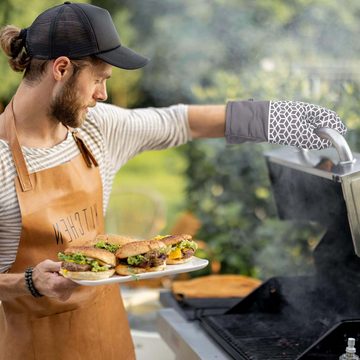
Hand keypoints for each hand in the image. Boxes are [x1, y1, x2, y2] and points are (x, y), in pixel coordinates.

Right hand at [31, 260, 78, 300]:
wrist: (33, 284)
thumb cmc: (40, 273)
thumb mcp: (47, 265)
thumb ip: (59, 265)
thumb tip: (71, 264)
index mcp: (56, 284)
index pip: (74, 279)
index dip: (81, 272)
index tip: (85, 266)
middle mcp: (60, 292)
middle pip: (77, 282)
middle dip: (78, 274)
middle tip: (74, 267)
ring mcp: (63, 296)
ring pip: (76, 285)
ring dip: (74, 278)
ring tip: (64, 274)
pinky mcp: (64, 297)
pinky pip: (73, 287)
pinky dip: (71, 282)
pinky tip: (63, 279)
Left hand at [225, 100, 346, 148]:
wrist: (248, 122)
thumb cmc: (272, 124)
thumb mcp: (296, 133)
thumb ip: (312, 138)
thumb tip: (324, 143)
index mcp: (306, 110)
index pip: (327, 116)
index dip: (335, 125)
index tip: (340, 134)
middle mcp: (299, 112)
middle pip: (317, 121)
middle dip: (325, 131)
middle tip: (329, 142)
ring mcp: (289, 118)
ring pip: (307, 126)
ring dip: (313, 135)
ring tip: (318, 143)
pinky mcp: (280, 125)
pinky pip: (296, 130)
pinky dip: (302, 136)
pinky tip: (302, 142)